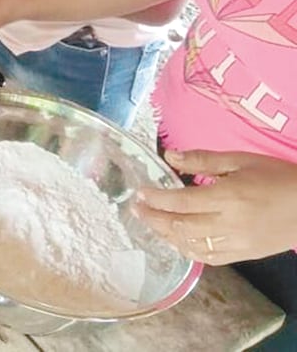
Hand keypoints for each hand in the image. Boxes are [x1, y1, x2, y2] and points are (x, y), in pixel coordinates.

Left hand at [136, 150, 296, 265]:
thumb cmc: (278, 177)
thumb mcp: (241, 160)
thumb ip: (203, 160)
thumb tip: (170, 156)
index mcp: (229, 197)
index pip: (181, 202)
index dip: (156, 199)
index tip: (139, 193)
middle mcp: (230, 224)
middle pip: (181, 226)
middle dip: (154, 218)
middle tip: (136, 209)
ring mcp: (238, 243)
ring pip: (192, 245)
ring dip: (167, 236)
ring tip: (151, 223)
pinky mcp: (245, 255)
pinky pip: (210, 258)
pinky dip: (189, 251)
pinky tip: (177, 242)